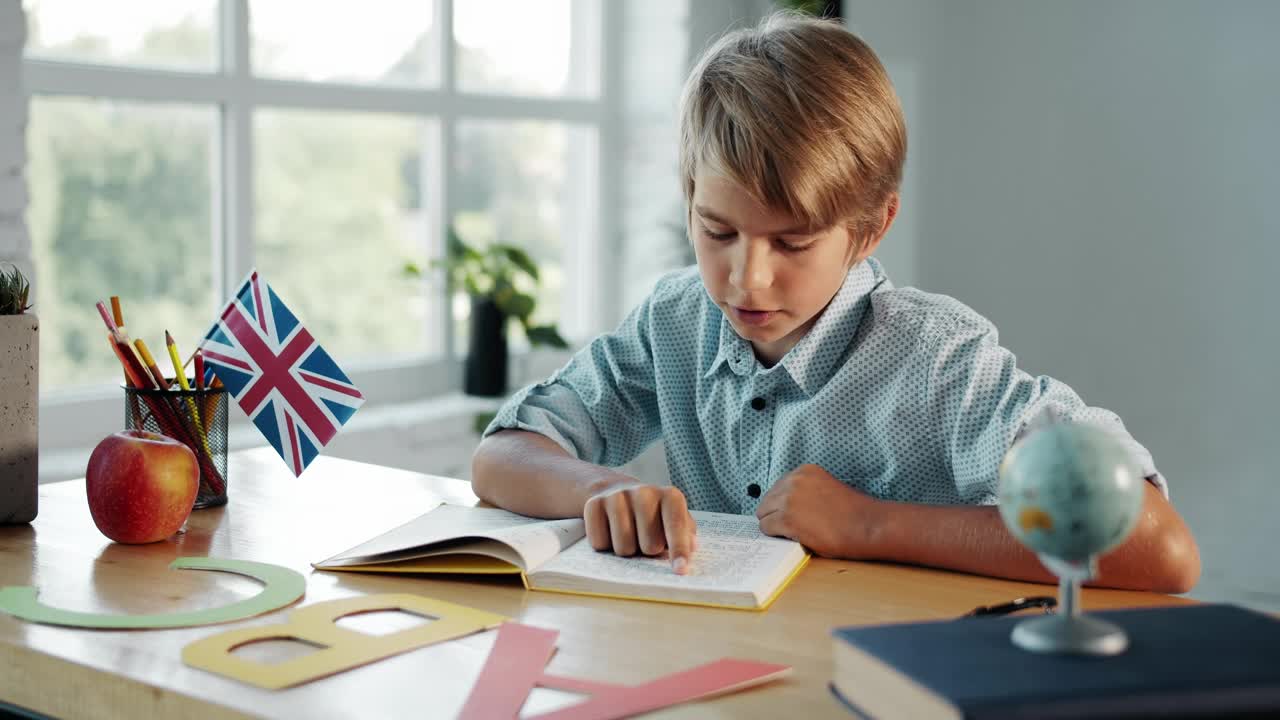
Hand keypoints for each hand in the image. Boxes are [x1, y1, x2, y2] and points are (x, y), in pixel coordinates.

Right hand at [583, 479, 696, 574]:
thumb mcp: (675, 520)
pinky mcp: (593, 504)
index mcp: (670, 497)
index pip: (676, 527)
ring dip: (627, 551)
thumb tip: (691, 546)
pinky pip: (599, 544)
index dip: (679, 550)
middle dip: (648, 551)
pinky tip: (610, 532)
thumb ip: (686, 535)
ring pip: (623, 548)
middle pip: (649, 545)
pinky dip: (605, 546)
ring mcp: (616, 496)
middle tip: (646, 540)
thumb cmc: (654, 515)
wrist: (618, 493)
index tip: (680, 570)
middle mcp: (644, 492)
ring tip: (629, 536)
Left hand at [755, 464, 882, 557]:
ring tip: (793, 533)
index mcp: (804, 471)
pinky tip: (792, 538)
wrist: (867, 525)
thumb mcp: (827, 488)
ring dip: (775, 525)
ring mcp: (788, 500)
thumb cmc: (854, 512)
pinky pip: (766, 528)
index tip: (792, 514)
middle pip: (768, 500)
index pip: (778, 488)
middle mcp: (794, 481)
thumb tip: (787, 506)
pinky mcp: (787, 520)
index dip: (783, 504)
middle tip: (789, 527)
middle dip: (776, 514)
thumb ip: (806, 492)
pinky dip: (775, 535)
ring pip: (764, 514)